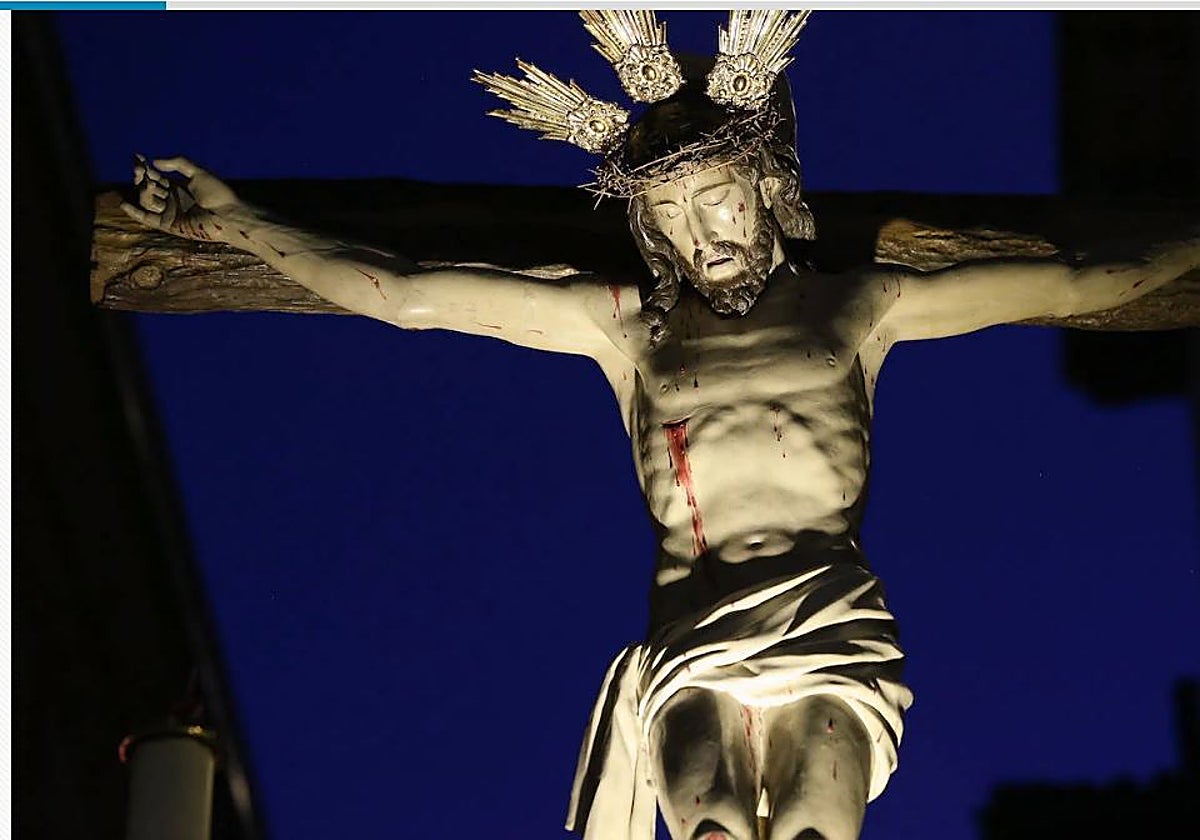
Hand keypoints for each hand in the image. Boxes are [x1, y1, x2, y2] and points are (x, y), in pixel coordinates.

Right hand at [120, 155, 241, 241]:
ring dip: (143, 191)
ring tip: (147, 183)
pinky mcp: (170, 225)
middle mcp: (173, 199)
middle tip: (138, 169)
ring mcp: (170, 212)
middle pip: (149, 187)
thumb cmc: (218, 194)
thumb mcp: (198, 173)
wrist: (227, 216)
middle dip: (142, 177)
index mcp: (179, 186)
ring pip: (148, 200)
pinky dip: (135, 213)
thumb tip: (155, 162)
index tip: (137, 157)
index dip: (146, 167)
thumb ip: (178, 163)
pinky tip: (124, 203)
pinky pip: (148, 219)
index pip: (156, 175)